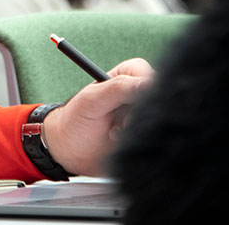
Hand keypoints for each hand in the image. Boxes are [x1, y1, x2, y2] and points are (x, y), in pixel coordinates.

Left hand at [40, 58, 151, 175]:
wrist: (69, 152)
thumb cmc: (75, 121)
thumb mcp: (92, 100)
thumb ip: (117, 88)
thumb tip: (147, 83)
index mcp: (128, 74)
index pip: (151, 77)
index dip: (144, 92)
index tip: (131, 106)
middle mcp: (139, 93)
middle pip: (159, 99)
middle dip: (139, 114)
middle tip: (120, 123)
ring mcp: (143, 114)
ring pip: (159, 120)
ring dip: (137, 129)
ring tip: (115, 133)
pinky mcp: (145, 134)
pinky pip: (156, 137)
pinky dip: (140, 142)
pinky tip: (120, 142)